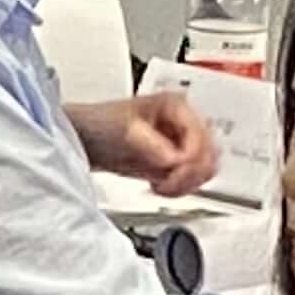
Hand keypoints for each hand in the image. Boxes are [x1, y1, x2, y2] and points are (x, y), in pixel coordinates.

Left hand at [81, 87, 219, 197]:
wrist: (84, 140)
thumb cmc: (100, 124)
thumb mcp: (125, 132)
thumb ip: (152, 146)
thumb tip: (174, 160)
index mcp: (177, 106)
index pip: (201, 137)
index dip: (189, 159)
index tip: (170, 171)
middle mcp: (184, 123)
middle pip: (210, 154)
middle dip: (191, 173)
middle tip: (167, 183)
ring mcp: (181, 143)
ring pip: (205, 169)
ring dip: (187, 183)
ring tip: (162, 185)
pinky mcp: (174, 161)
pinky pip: (192, 179)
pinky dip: (180, 188)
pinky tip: (159, 186)